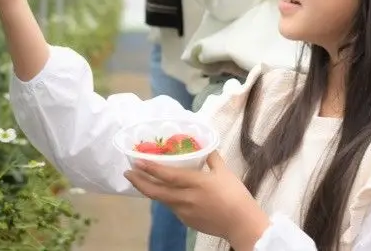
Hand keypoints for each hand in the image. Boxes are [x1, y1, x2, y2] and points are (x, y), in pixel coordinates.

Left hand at [125, 152, 271, 248]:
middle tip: (128, 173)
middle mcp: (186, 198)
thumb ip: (212, 158)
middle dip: (139, 182)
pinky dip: (166, 198)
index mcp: (196, 183)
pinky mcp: (187, 221)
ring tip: (142, 180)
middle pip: (156, 191)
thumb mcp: (224, 172)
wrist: (242, 224)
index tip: (136, 161)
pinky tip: (165, 193)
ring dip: (150, 190)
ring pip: (162, 200)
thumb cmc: (236, 195)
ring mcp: (185, 212)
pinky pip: (172, 207)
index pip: (168, 175)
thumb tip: (205, 146)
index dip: (150, 168)